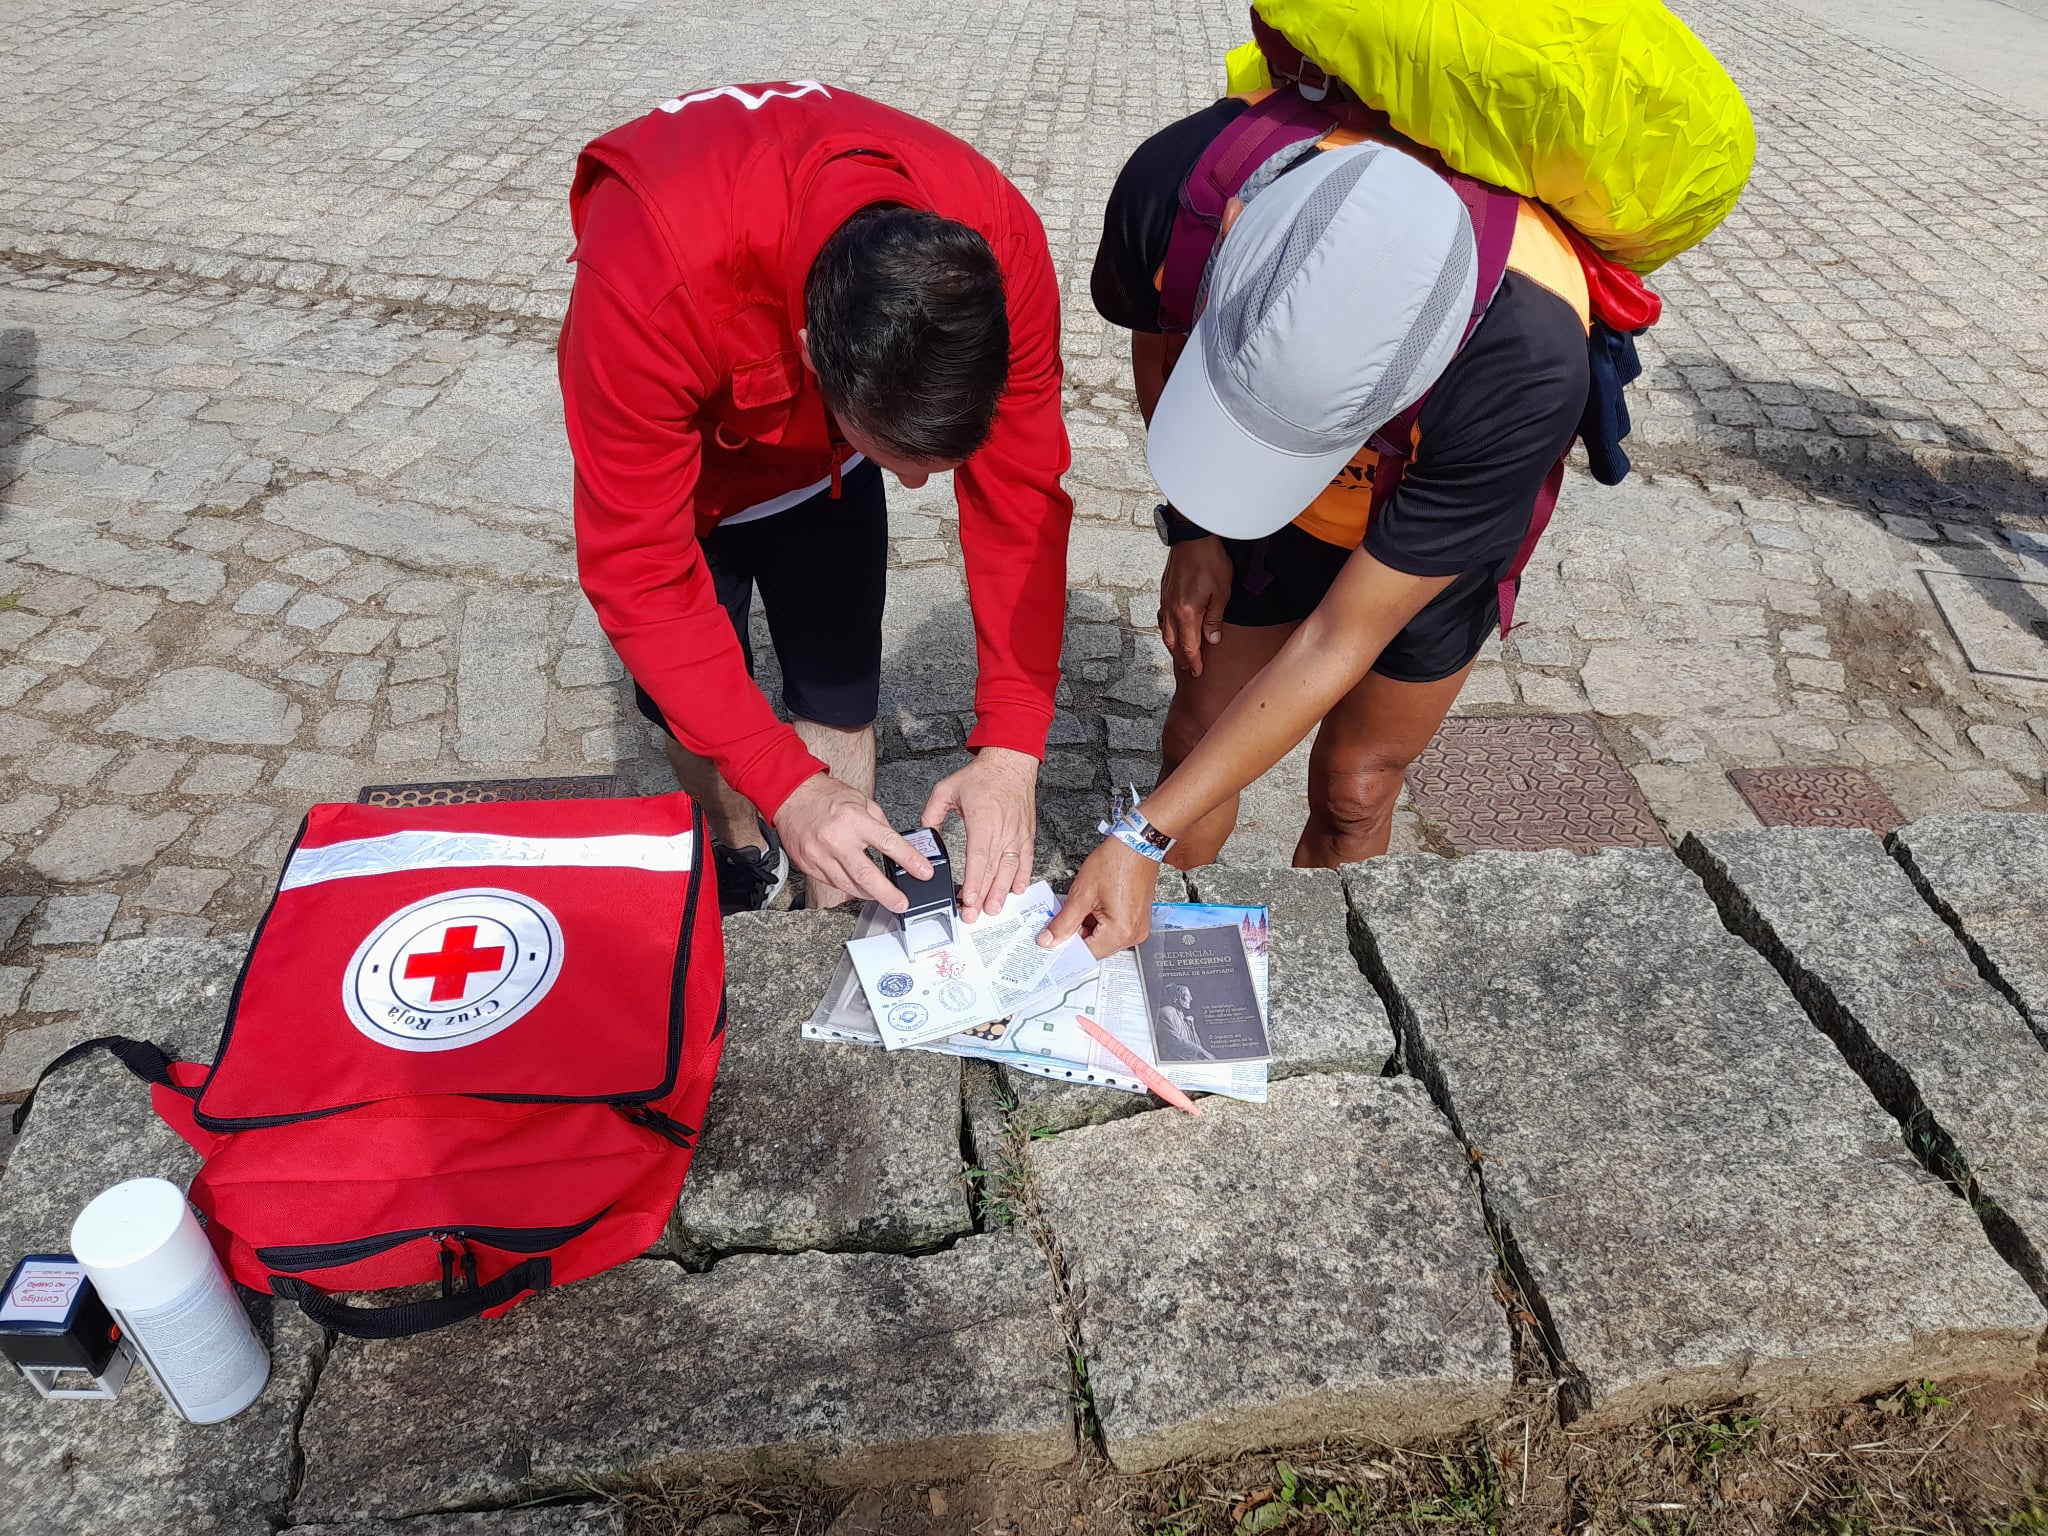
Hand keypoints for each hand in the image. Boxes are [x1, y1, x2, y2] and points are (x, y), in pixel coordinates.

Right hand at [772, 772, 930, 912]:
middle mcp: (837, 840)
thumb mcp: (861, 801)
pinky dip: (849, 887)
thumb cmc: (825, 796)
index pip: (889, 844)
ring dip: (869, 894)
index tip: (923, 872)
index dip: (910, 860)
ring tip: (882, 896)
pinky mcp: (810, 865)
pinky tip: (859, 887)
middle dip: (888, 894)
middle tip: (901, 903)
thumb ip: (879, 824)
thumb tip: (896, 846)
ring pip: (849, 885)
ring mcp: (821, 855)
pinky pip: (834, 884)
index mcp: (854, 820)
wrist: (790, 796)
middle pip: (867, 875)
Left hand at [920, 746, 1037, 920]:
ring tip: (994, 909)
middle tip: (975, 915)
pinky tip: (1016, 890)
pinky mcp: (1026, 834)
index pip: (978, 858)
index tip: (969, 900)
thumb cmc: (983, 776)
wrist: (1011, 763)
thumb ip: (932, 814)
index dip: (974, 882)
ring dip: (1002, 892)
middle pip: (993, 870)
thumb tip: (924, 835)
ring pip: (1010, 869)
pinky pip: (1026, 860)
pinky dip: (1022, 876)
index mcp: (982, 821)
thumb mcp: (946, 789)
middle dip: (984, 896)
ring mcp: (1017, 834)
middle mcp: (1002, 830)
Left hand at [1038, 837, 1159, 958]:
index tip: (1050, 944)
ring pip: (1103, 939)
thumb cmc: (1116, 862)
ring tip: (1080, 907)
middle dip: (1076, 936)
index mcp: (1120, 931)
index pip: (1087, 953)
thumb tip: (1049, 939)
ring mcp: (1138, 928)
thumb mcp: (1082, 893)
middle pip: (1096, 948)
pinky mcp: (1137, 920)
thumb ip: (1064, 922)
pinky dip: (1098, 922)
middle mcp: (1133, 935)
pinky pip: (1113, 930)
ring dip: (1087, 927)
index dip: (1066, 949)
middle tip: (1060, 923)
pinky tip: (1091, 906)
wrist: (1138, 845)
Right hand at [1157, 537, 1231, 676]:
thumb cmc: (1210, 561)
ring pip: (1166, 630)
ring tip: (1180, 652)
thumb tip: (1212, 640)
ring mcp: (1166, 600)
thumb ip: (1214, 619)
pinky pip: (1163, 617)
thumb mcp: (1221, 593)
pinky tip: (1173, 628)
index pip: (1189, 647)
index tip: (1198, 672)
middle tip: (1189, 668)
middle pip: (1173, 642)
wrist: (1192, 536)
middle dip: (1181, 657)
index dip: (1194, 662)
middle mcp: (1172, 610)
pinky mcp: (1164, 590)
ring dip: (1173, 645)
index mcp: (1187, 614)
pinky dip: (1168, 629)